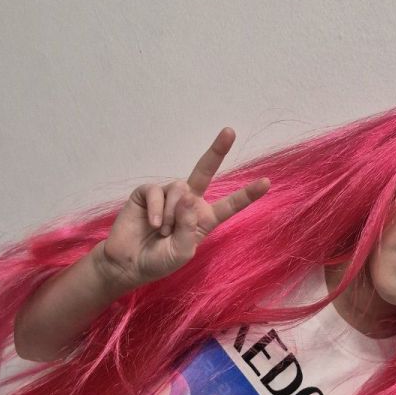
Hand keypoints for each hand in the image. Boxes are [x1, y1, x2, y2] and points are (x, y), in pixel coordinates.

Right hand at [97, 126, 269, 290]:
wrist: (128, 263)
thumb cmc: (158, 261)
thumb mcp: (181, 252)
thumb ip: (189, 227)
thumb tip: (188, 195)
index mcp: (204, 218)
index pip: (229, 205)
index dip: (247, 194)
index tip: (267, 182)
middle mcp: (189, 202)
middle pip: (205, 171)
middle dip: (217, 150)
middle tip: (229, 131)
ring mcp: (168, 195)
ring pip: (179, 189)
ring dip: (171, 214)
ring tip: (161, 230)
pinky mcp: (147, 193)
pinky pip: (157, 192)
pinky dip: (156, 209)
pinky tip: (152, 224)